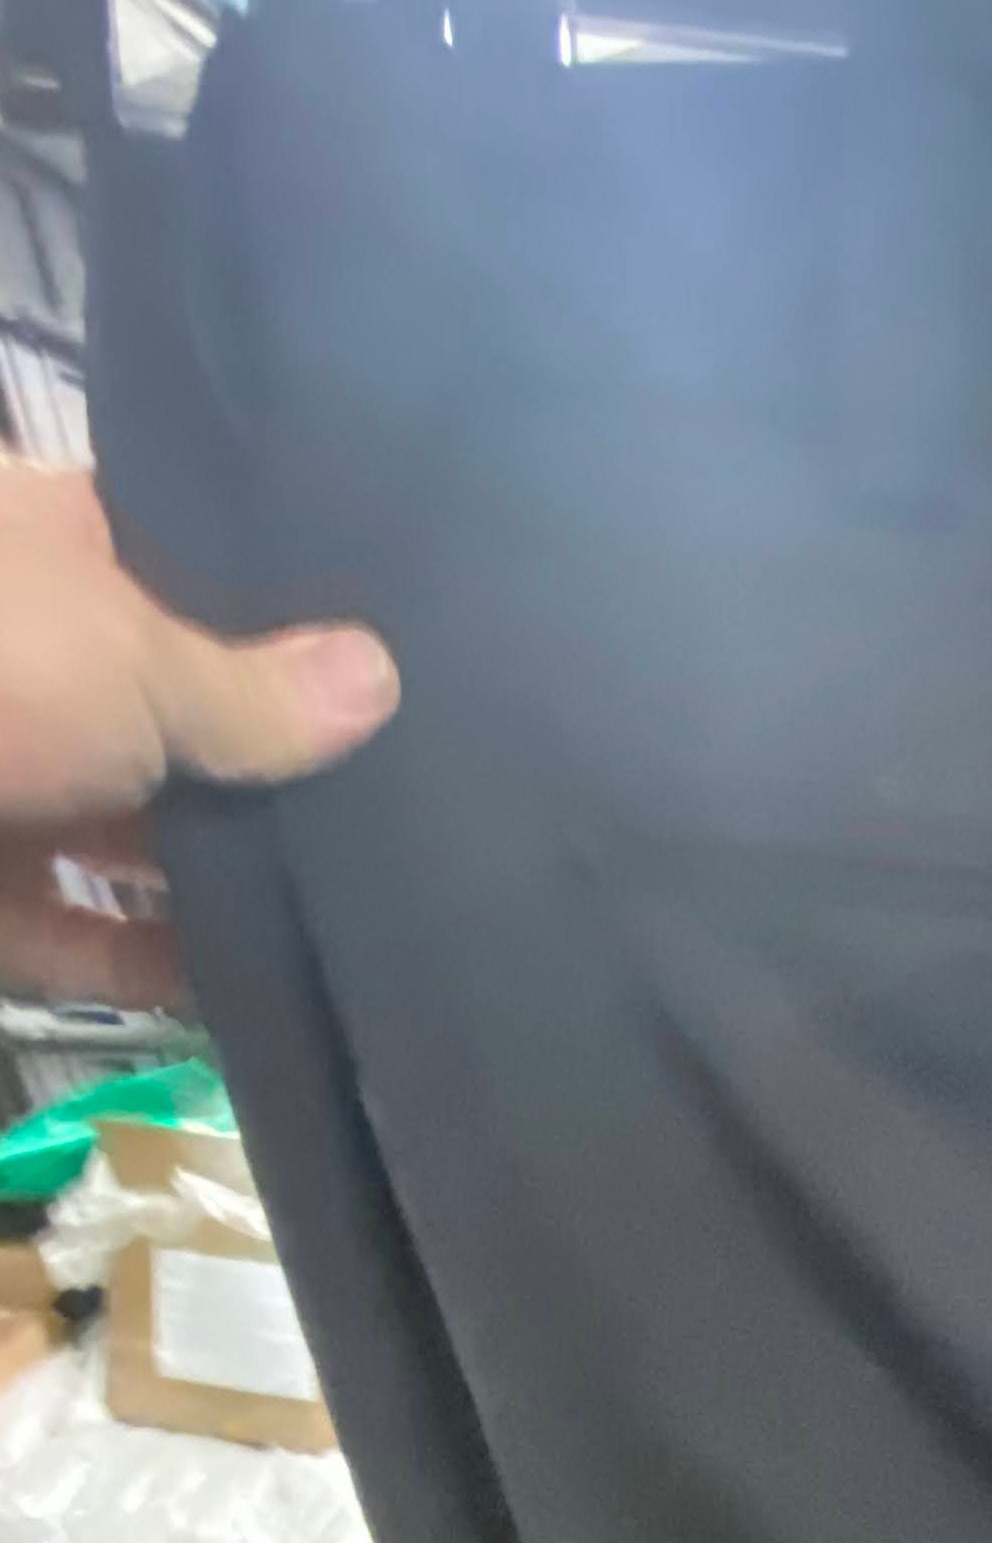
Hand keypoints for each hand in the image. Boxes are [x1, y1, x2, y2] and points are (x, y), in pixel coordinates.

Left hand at [0, 464, 398, 1000]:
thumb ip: (252, 688)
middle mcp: (30, 658)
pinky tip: (239, 994)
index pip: (189, 564)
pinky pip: (74, 937)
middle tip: (400, 805)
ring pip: (125, 831)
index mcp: (56, 548)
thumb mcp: (132, 659)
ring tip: (347, 907)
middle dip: (263, 762)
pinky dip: (146, 967)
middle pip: (168, 712)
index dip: (283, 613)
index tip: (393, 670)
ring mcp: (0, 778)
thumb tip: (381, 680)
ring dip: (215, 875)